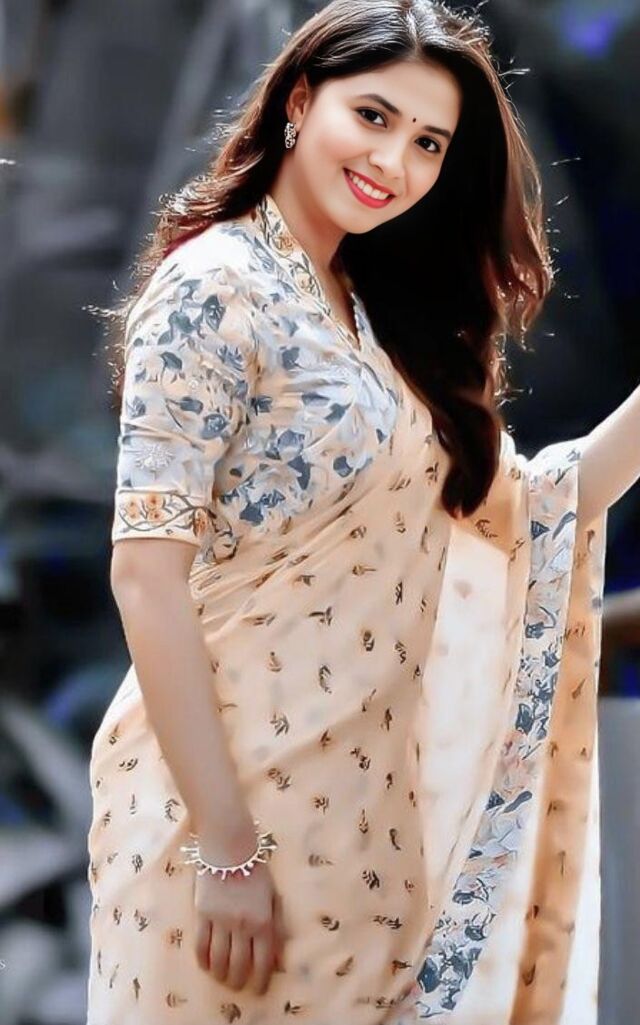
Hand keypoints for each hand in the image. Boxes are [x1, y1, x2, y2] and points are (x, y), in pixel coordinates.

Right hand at [192, 835, 287, 995]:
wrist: (228, 846)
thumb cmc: (255, 869)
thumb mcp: (273, 896)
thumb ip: (277, 927)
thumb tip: (278, 958)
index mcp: (263, 921)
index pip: (262, 962)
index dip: (259, 981)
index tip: (257, 990)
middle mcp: (242, 924)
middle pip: (238, 965)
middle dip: (238, 980)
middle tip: (237, 984)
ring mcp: (220, 920)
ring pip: (218, 960)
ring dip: (220, 974)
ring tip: (221, 977)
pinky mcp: (202, 914)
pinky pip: (200, 945)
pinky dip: (203, 960)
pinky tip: (206, 964)